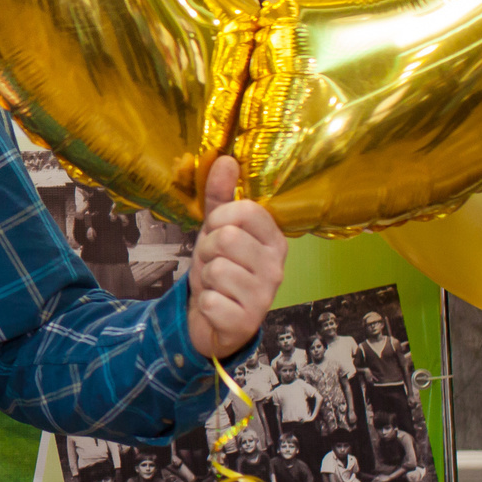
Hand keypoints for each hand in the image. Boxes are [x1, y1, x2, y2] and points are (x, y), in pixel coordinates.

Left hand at [186, 155, 284, 359]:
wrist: (216, 320)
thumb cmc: (221, 269)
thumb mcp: (218, 230)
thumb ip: (221, 196)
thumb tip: (225, 159)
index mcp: (274, 240)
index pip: (247, 211)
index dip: (219, 218)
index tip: (216, 232)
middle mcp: (276, 267)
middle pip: (227, 238)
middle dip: (207, 249)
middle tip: (212, 261)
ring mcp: (264, 297)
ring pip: (216, 269)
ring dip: (204, 277)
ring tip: (214, 284)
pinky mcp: (247, 323)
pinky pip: (211, 302)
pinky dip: (205, 303)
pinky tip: (216, 306)